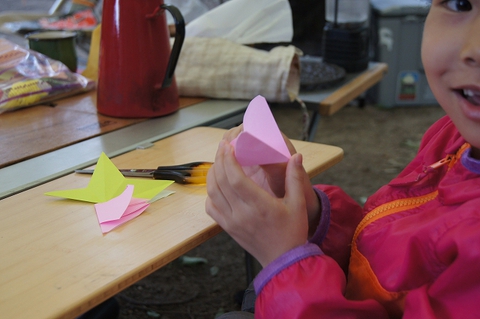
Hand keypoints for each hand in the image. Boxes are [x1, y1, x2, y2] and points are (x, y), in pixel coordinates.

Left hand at [205, 140, 310, 266]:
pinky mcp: (228, 228)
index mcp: (260, 205)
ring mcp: (232, 222)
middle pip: (221, 182)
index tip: (227, 145)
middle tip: (222, 147)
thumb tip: (296, 156)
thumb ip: (295, 178)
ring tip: (218, 162)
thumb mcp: (298, 203)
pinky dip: (210, 194)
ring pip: (213, 193)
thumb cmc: (292, 231)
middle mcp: (242, 213)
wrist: (283, 260)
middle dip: (219, 161)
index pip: (236, 179)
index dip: (229, 160)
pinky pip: (211, 208)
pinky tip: (217, 185)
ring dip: (212, 175)